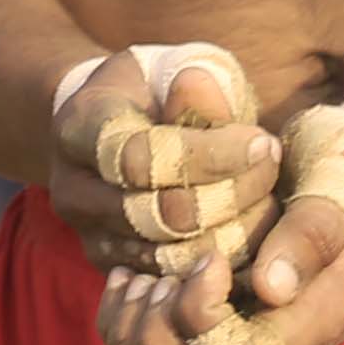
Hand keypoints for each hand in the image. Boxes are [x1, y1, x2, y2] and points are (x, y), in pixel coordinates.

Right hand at [40, 45, 272, 278]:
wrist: (116, 124)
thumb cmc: (158, 88)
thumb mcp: (178, 67)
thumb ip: (195, 81)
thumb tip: (200, 89)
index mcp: (78, 129)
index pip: (140, 157)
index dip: (209, 155)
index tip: (263, 141)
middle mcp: (72, 189)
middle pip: (160, 214)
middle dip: (231, 194)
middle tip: (271, 166)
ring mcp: (89, 234)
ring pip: (173, 254)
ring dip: (235, 230)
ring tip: (266, 196)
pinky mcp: (113, 266)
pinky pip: (176, 278)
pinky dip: (223, 258)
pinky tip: (249, 225)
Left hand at [100, 94, 343, 344]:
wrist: (339, 169)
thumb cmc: (343, 163)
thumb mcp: (341, 177)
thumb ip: (315, 228)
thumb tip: (271, 288)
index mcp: (324, 318)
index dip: (204, 319)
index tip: (205, 257)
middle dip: (159, 344)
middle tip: (156, 279)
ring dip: (137, 343)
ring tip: (136, 277)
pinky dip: (124, 331)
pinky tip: (127, 278)